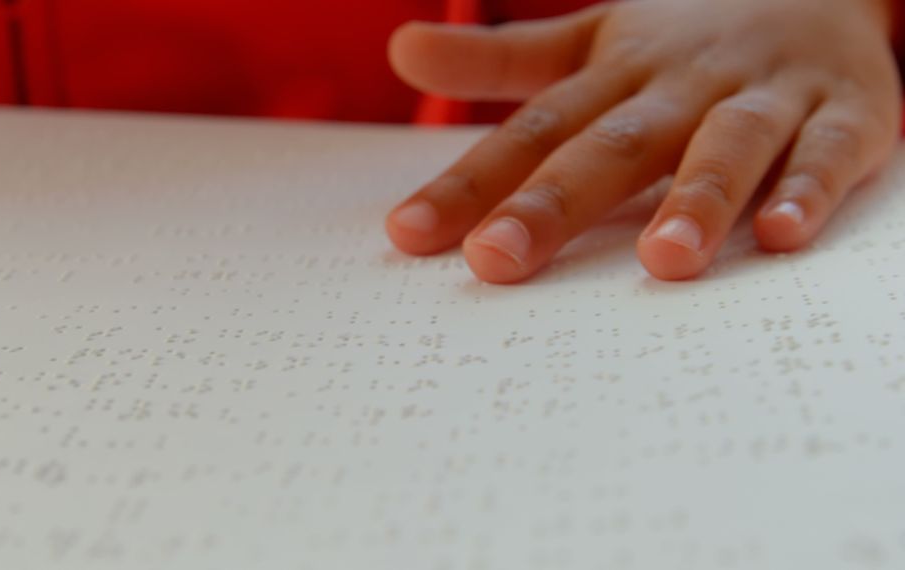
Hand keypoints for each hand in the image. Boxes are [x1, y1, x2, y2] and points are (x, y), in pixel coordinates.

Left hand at [385, 0, 900, 281]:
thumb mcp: (588, 46)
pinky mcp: (844, 114)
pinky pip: (828, 152)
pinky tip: (782, 236)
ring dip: (698, 200)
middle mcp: (684, 85)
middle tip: (497, 259)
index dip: (469, 183)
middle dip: (554, 203)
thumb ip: (499, 58)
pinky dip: (809, 189)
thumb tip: (401, 48)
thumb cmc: (681, 45)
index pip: (532, 132)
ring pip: (729, 146)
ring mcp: (765, 97)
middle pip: (613, 144)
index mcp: (616, 75)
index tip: (409, 233)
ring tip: (662, 260)